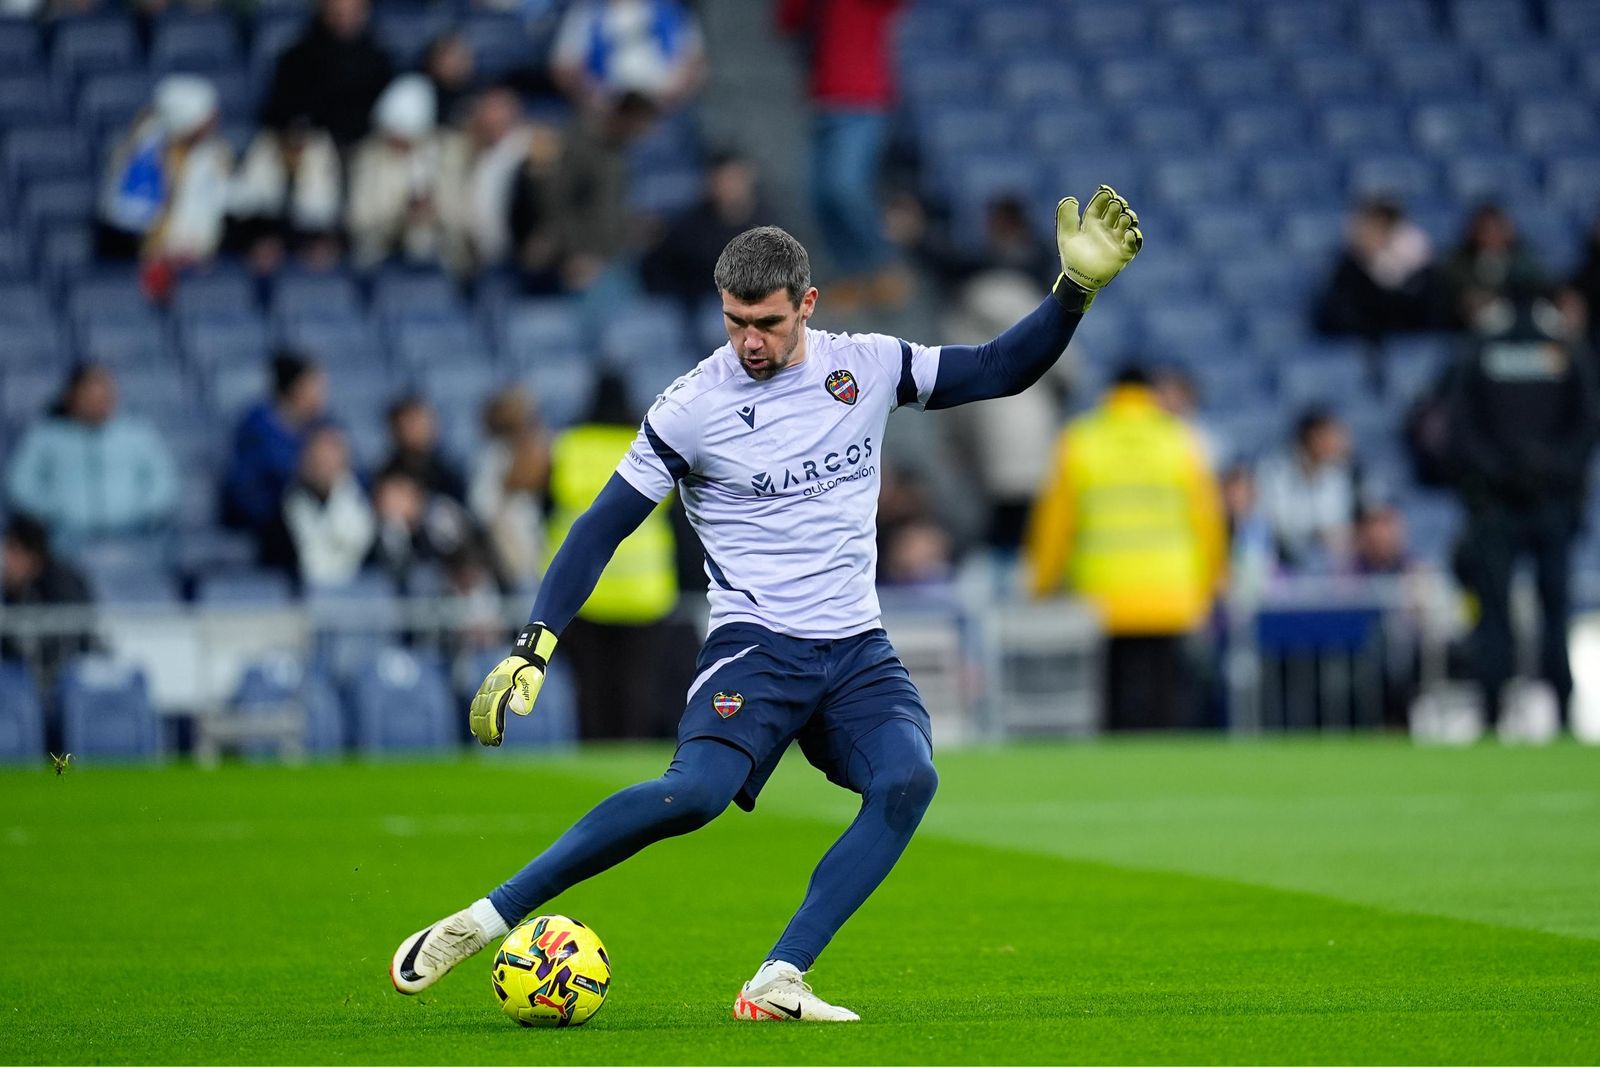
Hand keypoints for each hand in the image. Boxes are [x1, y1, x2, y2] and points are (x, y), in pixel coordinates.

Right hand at [468, 623, 558, 746]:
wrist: (525, 656)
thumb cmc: (531, 671)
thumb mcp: (533, 681)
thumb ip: (526, 695)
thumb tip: (518, 711)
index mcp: (502, 685)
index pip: (495, 709)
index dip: (494, 725)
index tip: (497, 738)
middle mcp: (490, 686)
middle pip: (484, 711)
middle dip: (486, 730)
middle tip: (491, 744)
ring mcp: (486, 687)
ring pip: (477, 709)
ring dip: (479, 726)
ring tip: (484, 741)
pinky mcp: (485, 688)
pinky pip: (476, 704)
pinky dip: (474, 717)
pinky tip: (475, 729)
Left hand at [1053, 185, 1142, 310]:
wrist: (1078, 280)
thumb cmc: (1072, 257)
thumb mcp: (1066, 236)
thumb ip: (1066, 217)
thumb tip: (1071, 199)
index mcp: (1092, 222)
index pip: (1101, 204)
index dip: (1104, 196)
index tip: (1106, 191)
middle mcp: (1106, 228)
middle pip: (1116, 210)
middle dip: (1118, 205)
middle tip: (1116, 204)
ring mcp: (1116, 240)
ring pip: (1127, 223)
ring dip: (1128, 218)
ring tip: (1125, 217)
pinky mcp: (1123, 253)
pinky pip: (1133, 243)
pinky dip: (1133, 237)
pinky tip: (1129, 233)